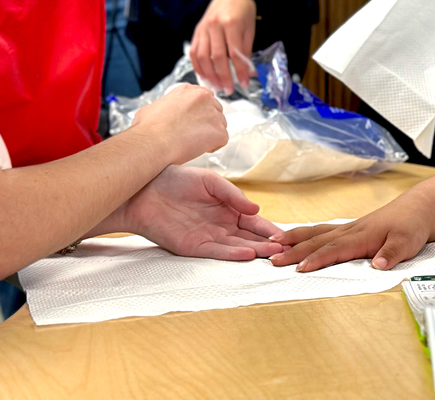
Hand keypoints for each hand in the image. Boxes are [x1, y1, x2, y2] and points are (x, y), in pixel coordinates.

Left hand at [118, 166, 283, 260]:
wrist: (145, 191)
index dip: (271, 229)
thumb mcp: (211, 181)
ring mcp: (209, 238)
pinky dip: (233, 254)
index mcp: (230, 210)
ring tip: (274, 253)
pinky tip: (249, 253)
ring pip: (238, 247)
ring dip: (257, 251)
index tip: (287, 236)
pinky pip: (217, 252)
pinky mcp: (194, 247)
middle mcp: (223, 226)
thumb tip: (257, 209)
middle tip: (288, 250)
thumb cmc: (177, 180)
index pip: (256, 223)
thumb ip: (234, 195)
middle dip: (269, 244)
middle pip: (251, 238)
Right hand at [129, 83, 227, 164]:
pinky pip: (222, 140)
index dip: (198, 112)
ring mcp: (213, 113)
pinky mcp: (219, 131)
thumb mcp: (151, 108)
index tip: (191, 122)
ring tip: (193, 143)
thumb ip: (164, 106)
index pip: (203, 98)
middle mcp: (203, 97)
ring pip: (220, 124)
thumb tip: (161, 113)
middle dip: (207, 122)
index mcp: (188, 90)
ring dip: (210, 134)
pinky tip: (198, 149)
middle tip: (193, 134)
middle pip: (215, 110)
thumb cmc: (147, 129)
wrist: (152, 143)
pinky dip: (213, 146)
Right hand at [190, 0, 256, 94]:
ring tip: (216, 87)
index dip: (239, 71)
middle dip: (223, 77)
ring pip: (202, 56)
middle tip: (229, 90)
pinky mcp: (196, 31)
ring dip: (209, 75)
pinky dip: (198, 66)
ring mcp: (203, 29)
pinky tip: (204, 76)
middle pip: (216, 57)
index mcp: (231, 24)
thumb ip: (246, 50)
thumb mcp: (250, 29)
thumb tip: (248, 72)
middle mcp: (214, 26)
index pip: (235, 54)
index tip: (244, 84)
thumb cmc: (244, 11)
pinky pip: (194, 52)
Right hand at [268, 192, 434, 271]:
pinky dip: (304, 234)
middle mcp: (350, 230)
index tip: (300, 268)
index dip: (318, 259)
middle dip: (294, 250)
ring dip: (294, 238)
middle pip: (318, 241)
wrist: (417, 210)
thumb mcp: (408, 242)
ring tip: (272, 243)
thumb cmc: (411, 227)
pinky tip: (293, 237)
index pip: (335, 249)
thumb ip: (392, 254)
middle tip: (272, 259)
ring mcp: (348, 228)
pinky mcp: (348, 228)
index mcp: (362, 236)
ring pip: (316, 233)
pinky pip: (321, 230)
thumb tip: (378, 265)